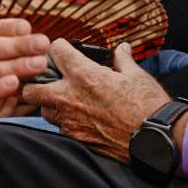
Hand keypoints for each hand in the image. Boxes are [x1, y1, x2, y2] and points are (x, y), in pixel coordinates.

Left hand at [21, 42, 167, 161]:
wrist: (155, 139)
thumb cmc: (147, 105)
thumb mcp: (136, 74)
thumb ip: (122, 59)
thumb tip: (122, 49)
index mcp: (83, 75)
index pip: (55, 51)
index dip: (59, 48)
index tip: (64, 50)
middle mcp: (70, 97)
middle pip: (32, 89)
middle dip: (36, 82)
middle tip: (50, 79)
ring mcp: (70, 121)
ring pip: (44, 111)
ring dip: (50, 103)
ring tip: (66, 100)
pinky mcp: (77, 138)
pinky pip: (60, 127)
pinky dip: (65, 121)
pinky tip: (79, 117)